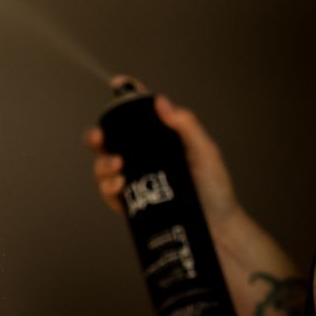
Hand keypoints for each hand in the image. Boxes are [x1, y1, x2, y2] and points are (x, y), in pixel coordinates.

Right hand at [86, 93, 238, 242]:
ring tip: (119, 169)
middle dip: (98, 137)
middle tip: (99, 138)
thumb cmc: (216, 191)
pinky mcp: (133, 209)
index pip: (140, 116)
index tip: (117, 84)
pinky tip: (118, 186)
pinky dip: (107, 189)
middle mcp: (146, 160)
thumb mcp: (205, 152)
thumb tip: (161, 102)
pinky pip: (110, 195)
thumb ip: (185, 126)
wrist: (217, 232)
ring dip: (103, 165)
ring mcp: (137, 184)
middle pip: (112, 142)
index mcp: (161, 141)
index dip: (127, 97)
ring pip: (105, 168)